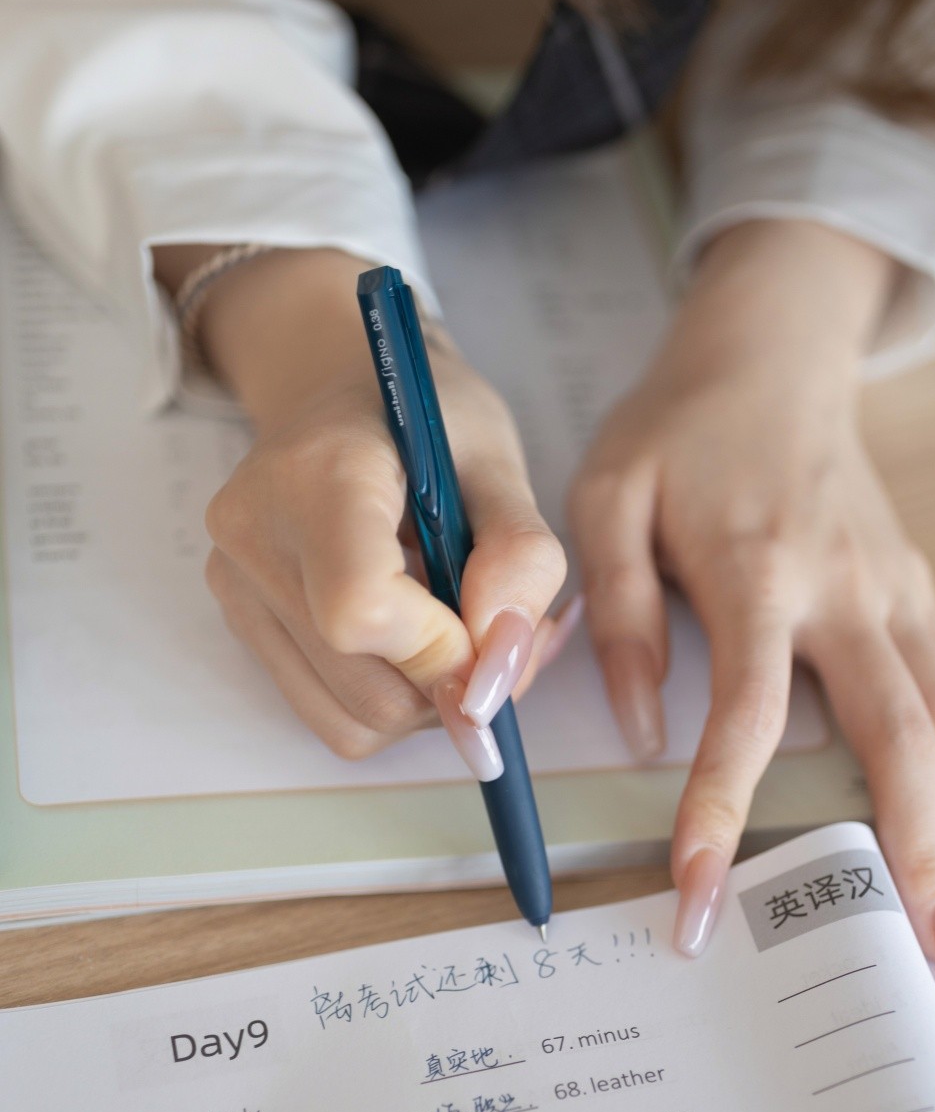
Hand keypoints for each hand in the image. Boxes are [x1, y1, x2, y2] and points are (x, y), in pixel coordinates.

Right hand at [157, 246, 569, 771]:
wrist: (340, 389)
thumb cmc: (425, 418)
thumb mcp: (497, 459)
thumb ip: (519, 557)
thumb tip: (497, 668)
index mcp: (319, 473)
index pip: (360, 610)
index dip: (442, 649)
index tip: (488, 623)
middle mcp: (255, 533)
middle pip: (365, 687)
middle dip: (454, 681)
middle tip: (497, 627)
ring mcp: (237, 585)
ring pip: (352, 722)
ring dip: (429, 700)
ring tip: (455, 626)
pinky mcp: (240, 621)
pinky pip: (331, 717)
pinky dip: (392, 700)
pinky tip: (414, 638)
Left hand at [569, 220, 934, 1000]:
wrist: (770, 354)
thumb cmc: (679, 430)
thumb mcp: (609, 497)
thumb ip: (618, 611)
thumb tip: (639, 731)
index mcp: (760, 570)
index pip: (746, 713)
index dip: (721, 811)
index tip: (702, 904)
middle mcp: (850, 592)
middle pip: (898, 741)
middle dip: (919, 861)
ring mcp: (900, 596)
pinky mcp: (920, 596)